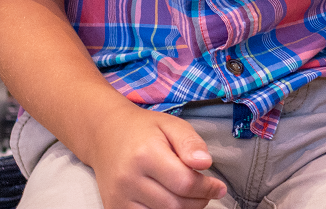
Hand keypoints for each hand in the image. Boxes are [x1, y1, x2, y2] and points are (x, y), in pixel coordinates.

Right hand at [86, 105, 227, 208]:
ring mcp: (119, 197)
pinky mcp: (114, 207)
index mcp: (145, 154)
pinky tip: (172, 201)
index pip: (185, 183)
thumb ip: (191, 142)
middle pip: (175, 205)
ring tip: (190, 196)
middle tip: (205, 191)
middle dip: (198, 201)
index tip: (219, 187)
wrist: (106, 135)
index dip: (207, 188)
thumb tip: (205, 163)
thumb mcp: (172, 125)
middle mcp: (128, 179)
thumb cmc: (144, 130)